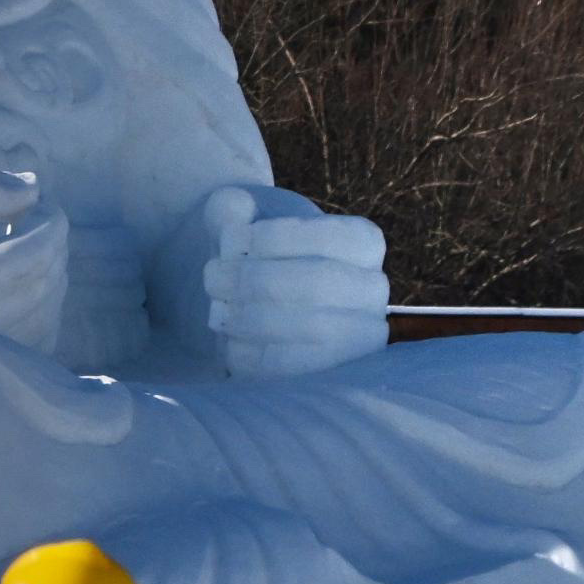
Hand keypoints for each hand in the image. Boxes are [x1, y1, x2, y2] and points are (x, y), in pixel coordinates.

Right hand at [0, 162, 71, 347]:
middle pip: (49, 278)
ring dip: (48, 273)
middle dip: (51, 241)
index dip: (50, 216)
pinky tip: (15, 284)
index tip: (35, 198)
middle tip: (29, 216)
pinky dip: (39, 309)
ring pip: (48, 312)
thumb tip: (35, 188)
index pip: (43, 246)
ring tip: (21, 246)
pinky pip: (35, 343)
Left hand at [197, 187, 388, 378]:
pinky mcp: (334, 375)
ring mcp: (361, 336)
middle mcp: (372, 289)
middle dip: (256, 280)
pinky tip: (229, 345)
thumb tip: (232, 208)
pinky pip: (299, 370)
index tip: (230, 239)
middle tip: (212, 277)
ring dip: (254, 318)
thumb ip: (228, 209)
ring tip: (217, 312)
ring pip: (314, 328)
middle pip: (320, 282)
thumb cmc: (249, 256)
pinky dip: (258, 355)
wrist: (248, 308)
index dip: (275, 237)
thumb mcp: (236, 223)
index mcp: (362, 243)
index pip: (329, 236)